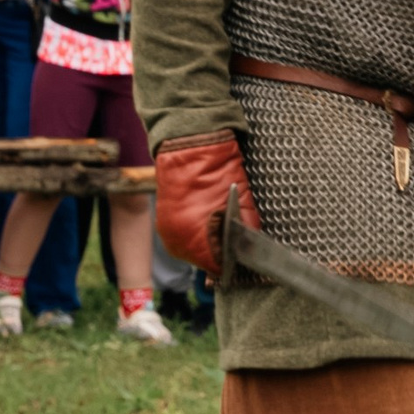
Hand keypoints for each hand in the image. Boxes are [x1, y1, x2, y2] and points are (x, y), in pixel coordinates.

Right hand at [154, 134, 259, 276]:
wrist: (192, 147)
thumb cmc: (219, 171)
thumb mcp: (242, 204)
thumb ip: (246, 232)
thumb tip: (249, 250)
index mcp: (194, 239)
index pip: (216, 267)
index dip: (231, 265)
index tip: (242, 260)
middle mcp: (176, 242)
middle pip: (204, 262)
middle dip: (219, 255)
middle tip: (234, 242)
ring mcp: (167, 233)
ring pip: (193, 253)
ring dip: (207, 246)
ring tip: (220, 228)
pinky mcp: (164, 224)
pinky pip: (183, 240)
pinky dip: (196, 236)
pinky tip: (206, 222)